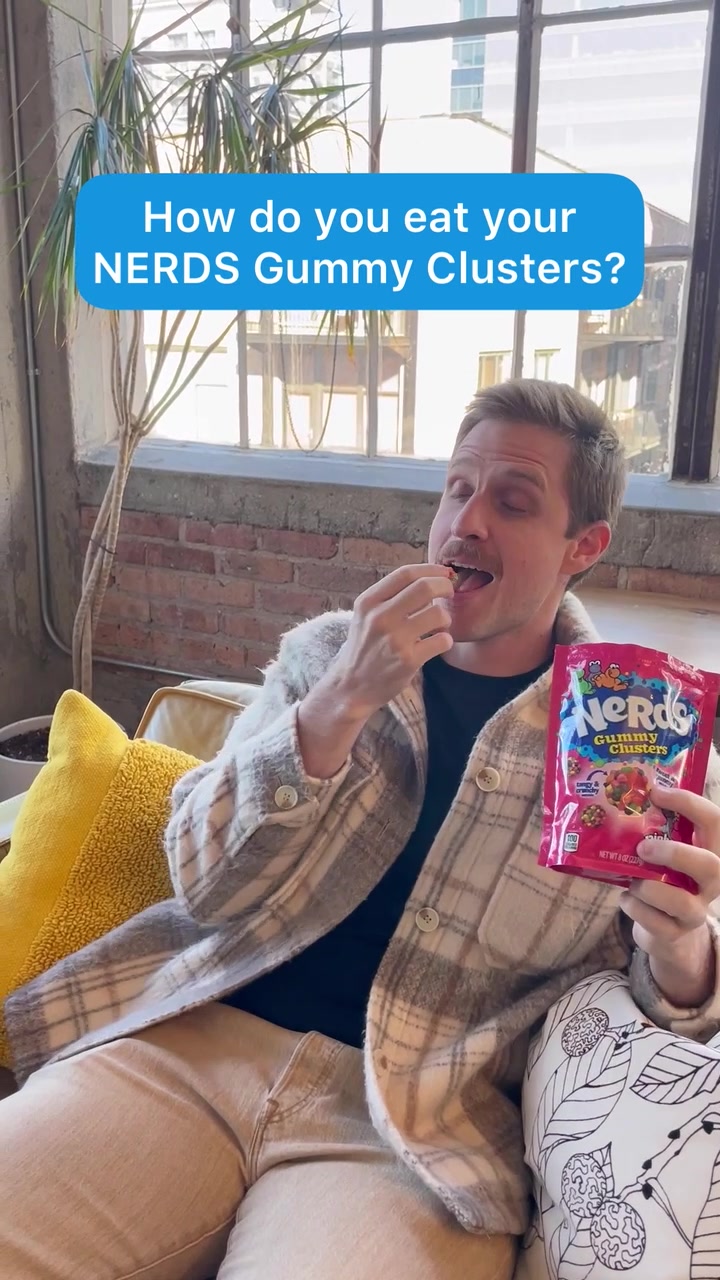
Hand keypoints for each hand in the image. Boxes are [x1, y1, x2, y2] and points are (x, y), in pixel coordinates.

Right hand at [296, 564, 454, 779]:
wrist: (351, 686)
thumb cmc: (364, 647)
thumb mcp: (366, 615)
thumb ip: (391, 596)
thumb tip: (430, 577)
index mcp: (368, 601)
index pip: (406, 573)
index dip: (431, 569)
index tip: (443, 573)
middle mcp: (380, 617)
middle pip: (425, 587)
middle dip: (445, 587)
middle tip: (449, 594)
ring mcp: (395, 639)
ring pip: (438, 613)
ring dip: (446, 618)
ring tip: (439, 625)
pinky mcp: (408, 660)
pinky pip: (442, 640)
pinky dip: (446, 640)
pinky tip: (437, 644)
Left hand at [621, 786, 719, 1006]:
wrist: (665, 926)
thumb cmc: (663, 876)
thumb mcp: (667, 850)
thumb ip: (655, 829)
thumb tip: (616, 795)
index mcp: (711, 851)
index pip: (713, 821)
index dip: (688, 803)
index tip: (657, 793)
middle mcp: (711, 882)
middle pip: (711, 866)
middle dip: (675, 853)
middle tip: (642, 848)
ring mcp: (696, 911)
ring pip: (683, 902)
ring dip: (649, 888)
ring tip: (632, 880)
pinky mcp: (675, 933)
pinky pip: (656, 923)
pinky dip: (634, 908)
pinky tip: (625, 898)